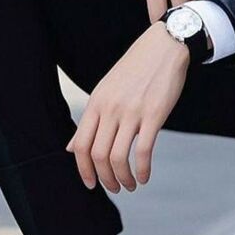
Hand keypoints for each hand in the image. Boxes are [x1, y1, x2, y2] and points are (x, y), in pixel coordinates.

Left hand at [65, 21, 189, 191]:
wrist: (163, 46)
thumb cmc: (135, 69)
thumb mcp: (105, 90)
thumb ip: (90, 119)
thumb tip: (70, 147)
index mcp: (96, 102)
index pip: (80, 145)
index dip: (83, 170)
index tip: (91, 184)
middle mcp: (110, 108)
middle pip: (97, 155)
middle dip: (105, 179)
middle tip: (114, 188)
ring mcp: (131, 111)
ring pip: (118, 157)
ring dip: (123, 178)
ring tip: (130, 185)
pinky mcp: (154, 114)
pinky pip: (143, 151)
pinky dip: (142, 170)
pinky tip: (145, 176)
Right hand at [116, 0, 225, 21]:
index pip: (219, 7)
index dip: (213, 20)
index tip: (207, 26)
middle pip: (200, 15)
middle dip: (196, 25)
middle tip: (191, 33)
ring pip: (179, 17)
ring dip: (176, 25)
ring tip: (174, 29)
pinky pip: (157, 14)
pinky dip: (158, 23)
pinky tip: (158, 23)